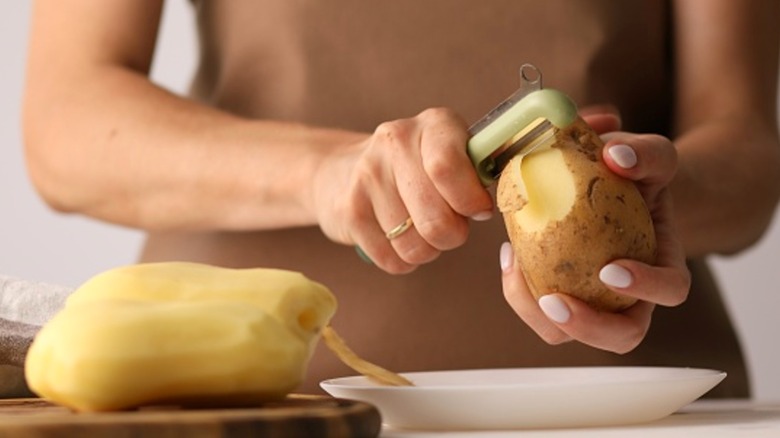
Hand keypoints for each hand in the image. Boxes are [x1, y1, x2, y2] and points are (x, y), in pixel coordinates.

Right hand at [312, 108, 493, 273]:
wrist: (342, 170)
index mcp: (434, 124)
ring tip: (422, 232)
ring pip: (413, 244)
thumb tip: (500, 202)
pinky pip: (390, 258)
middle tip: (451, 229)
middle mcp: (396, 141)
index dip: (468, 201)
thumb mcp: (452, 154)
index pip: (447, 168)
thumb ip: (479, 173)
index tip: (478, 211)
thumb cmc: (417, 169)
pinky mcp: (348, 209)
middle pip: (435, 217)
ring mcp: (367, 175)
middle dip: (452, 235)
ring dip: (426, 250)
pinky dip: (402, 261)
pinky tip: (398, 241)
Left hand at [500, 105, 690, 353]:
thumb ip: (643, 152)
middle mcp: (632, 295)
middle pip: (623, 336)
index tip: (610, 269)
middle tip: (554, 301)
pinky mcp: (559, 294)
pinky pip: (537, 308)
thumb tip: (616, 156)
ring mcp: (593, 301)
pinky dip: (519, 287)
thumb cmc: (636, 175)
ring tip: (515, 269)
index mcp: (662, 264)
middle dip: (588, 327)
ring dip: (537, 312)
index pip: (672, 290)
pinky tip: (508, 253)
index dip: (647, 288)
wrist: (612, 184)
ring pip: (569, 332)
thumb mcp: (650, 156)